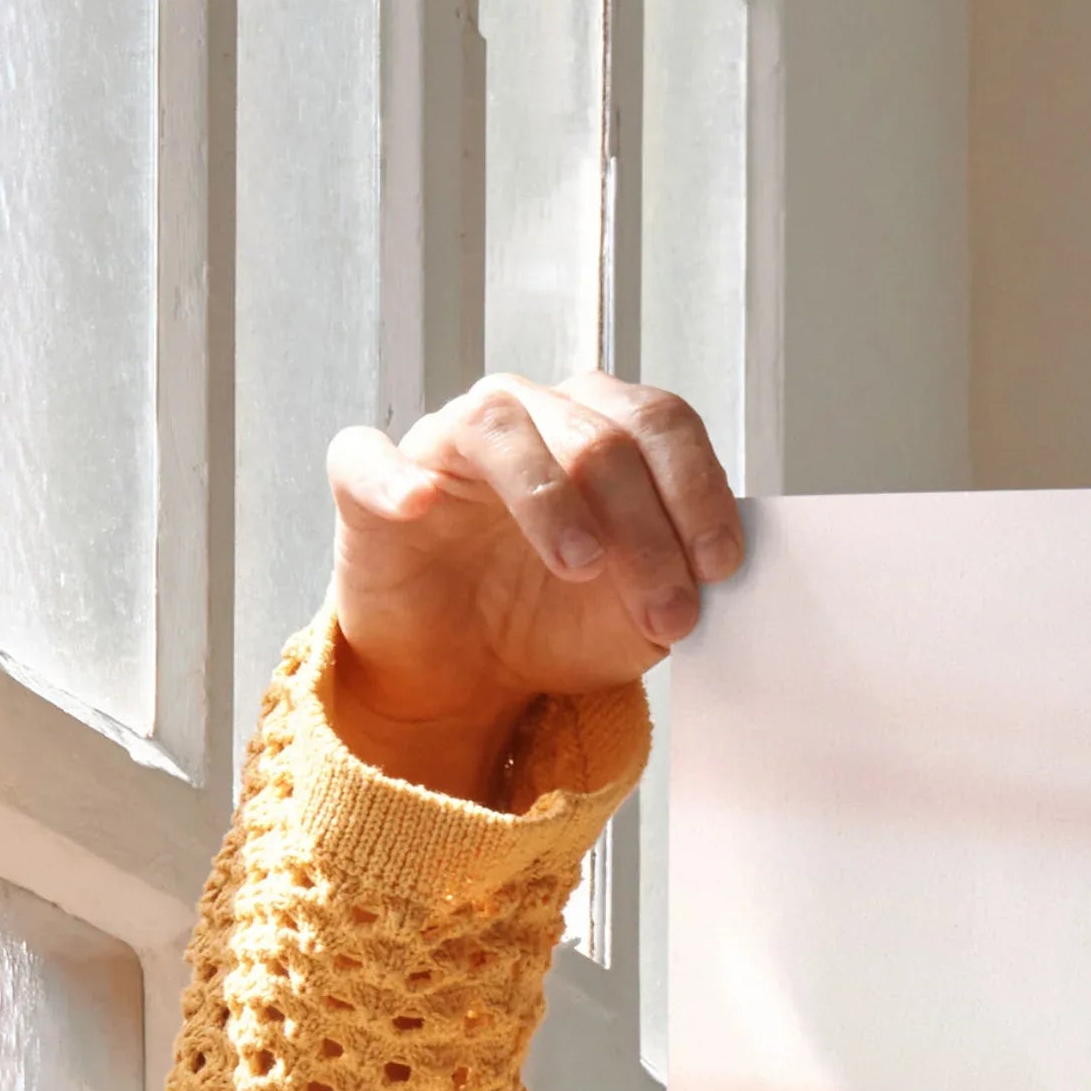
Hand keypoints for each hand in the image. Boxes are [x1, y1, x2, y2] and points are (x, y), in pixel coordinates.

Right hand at [322, 374, 742, 801]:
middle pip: (596, 436)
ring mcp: (447, 443)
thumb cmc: (556, 621)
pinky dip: (393, 476)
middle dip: (646, 528)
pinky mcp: (370, 483)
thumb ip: (683, 581)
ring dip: (551, 498)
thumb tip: (723, 574)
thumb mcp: (641, 614)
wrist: (469, 672)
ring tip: (582, 566)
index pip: (660, 423)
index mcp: (601, 431)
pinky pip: (367, 457)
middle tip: (668, 612)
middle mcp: (528, 417)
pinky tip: (420, 505)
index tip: (720, 565)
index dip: (698, 489)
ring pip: (500, 427)